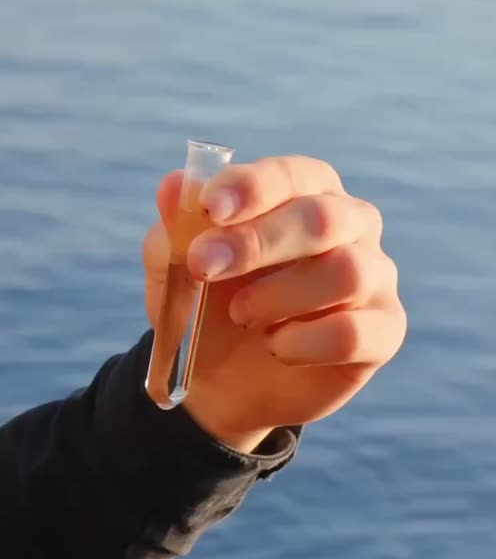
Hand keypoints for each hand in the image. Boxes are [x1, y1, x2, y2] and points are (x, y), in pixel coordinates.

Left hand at [143, 156, 405, 453]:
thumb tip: (174, 185)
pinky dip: (303, 342)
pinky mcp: (384, 332)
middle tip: (204, 267)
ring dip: (280, 296)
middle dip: (258, 242)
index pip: (292, 175)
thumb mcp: (177, 271)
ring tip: (243, 315)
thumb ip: (177, 228)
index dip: (253, 187)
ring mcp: (375, 277)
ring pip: (346, 272)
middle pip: (324, 218)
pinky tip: (275, 346)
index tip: (212, 207)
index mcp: (305, 192)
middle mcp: (352, 224)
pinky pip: (354, 332)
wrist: (223, 383)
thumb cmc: (208, 307)